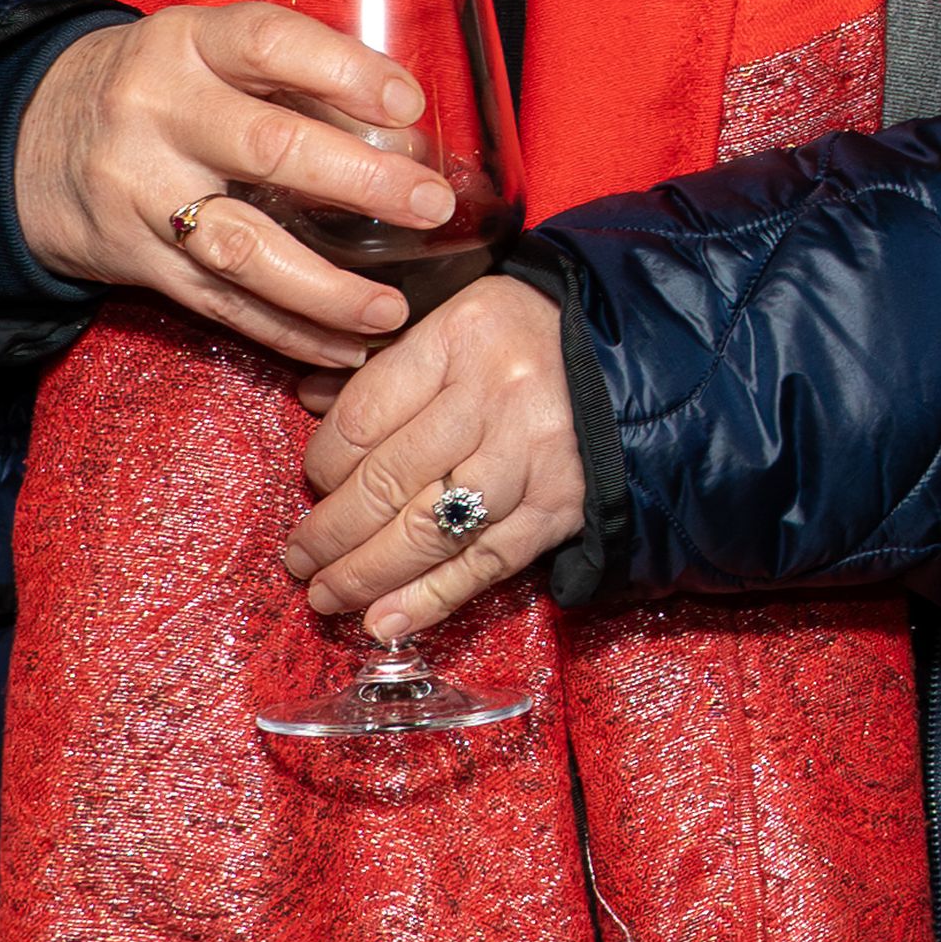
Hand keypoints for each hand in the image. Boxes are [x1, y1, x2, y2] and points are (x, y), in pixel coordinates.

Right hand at [11, 0, 454, 368]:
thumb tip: (404, 136)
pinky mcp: (132, 258)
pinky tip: (343, 346)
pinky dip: (285, 331)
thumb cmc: (158, 88)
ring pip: (241, 247)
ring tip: (391, 310)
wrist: (29, 140)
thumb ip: (293, 82)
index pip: (269, 44)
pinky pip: (217, 305)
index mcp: (187, 44)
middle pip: (266, 149)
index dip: (345, 72)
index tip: (409, 107)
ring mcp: (140, 191)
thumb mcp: (207, 54)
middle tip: (430, 204)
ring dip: (325, 287)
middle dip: (359, 182)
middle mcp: (157, 112)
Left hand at [289, 277, 584, 639]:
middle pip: (387, 481)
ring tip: (325, 596)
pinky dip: (429, 600)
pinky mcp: (558, 509)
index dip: (321, 464)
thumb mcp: (458, 320)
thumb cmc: (532, 336)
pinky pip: (482, 564)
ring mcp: (531, 459)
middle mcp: (497, 398)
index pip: (363, 417)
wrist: (641, 361)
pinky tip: (383, 622)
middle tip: (299, 559)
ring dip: (364, 575)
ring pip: (426, 531)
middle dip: (329, 533)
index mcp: (464, 337)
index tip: (311, 483)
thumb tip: (308, 400)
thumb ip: (388, 364)